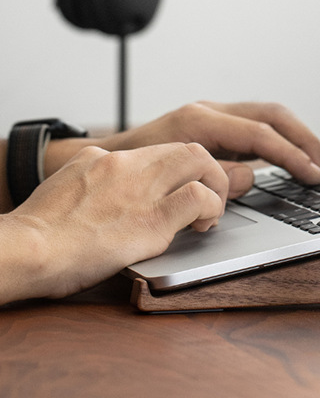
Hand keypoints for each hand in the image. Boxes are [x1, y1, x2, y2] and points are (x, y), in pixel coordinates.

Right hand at [1, 141, 227, 301]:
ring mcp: (142, 190)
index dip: (181, 168)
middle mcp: (128, 165)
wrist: (25, 250)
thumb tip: (104, 177)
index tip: (187, 183)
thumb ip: (91, 174)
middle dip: (208, 170)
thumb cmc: (39, 231)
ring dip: (216, 185)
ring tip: (211, 211)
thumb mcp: (64, 182)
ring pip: (201, 160)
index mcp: (107, 158)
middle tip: (209, 195)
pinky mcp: (151, 220)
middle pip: (187, 147)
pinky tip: (203, 224)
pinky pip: (198, 198)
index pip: (160, 149)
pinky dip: (210, 207)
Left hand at [45, 101, 319, 195]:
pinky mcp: (213, 122)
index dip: (293, 155)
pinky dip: (277, 138)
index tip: (314, 174)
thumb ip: (218, 178)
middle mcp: (209, 111)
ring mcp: (212, 113)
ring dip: (294, 136)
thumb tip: (253, 175)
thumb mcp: (175, 181)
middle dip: (303, 139)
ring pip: (267, 115)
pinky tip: (288, 156)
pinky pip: (255, 124)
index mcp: (200, 122)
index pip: (261, 135)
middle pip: (272, 115)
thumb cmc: (134, 172)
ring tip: (313, 161)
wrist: (107, 158)